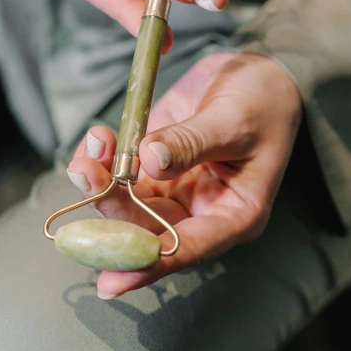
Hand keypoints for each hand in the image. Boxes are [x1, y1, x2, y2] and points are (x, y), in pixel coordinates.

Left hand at [66, 52, 301, 298]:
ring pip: (127, 204)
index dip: (149, 263)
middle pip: (148, 229)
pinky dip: (103, 160)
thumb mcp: (234, 120)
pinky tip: (97, 139)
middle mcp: (201, 211)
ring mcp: (175, 189)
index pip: (189, 248)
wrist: (258, 72)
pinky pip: (120, 174)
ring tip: (89, 152)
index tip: (112, 278)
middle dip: (112, 208)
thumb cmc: (264, 101)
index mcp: (235, 215)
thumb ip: (191, 143)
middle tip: (86, 177)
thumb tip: (149, 161)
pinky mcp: (155, 167)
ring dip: (100, 181)